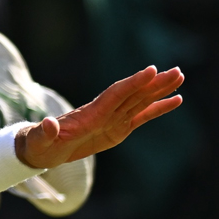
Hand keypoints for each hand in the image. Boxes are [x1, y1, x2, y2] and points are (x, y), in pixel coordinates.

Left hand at [16, 66, 183, 169]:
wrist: (41, 148)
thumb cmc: (39, 144)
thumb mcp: (40, 141)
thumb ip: (45, 132)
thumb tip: (47, 123)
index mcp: (89, 114)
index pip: (115, 94)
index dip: (133, 83)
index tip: (151, 70)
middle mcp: (103, 112)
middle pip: (133, 93)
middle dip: (154, 83)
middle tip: (177, 71)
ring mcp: (112, 119)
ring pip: (140, 101)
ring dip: (160, 90)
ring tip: (180, 77)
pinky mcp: (117, 129)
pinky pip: (141, 116)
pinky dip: (158, 108)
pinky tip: (176, 100)